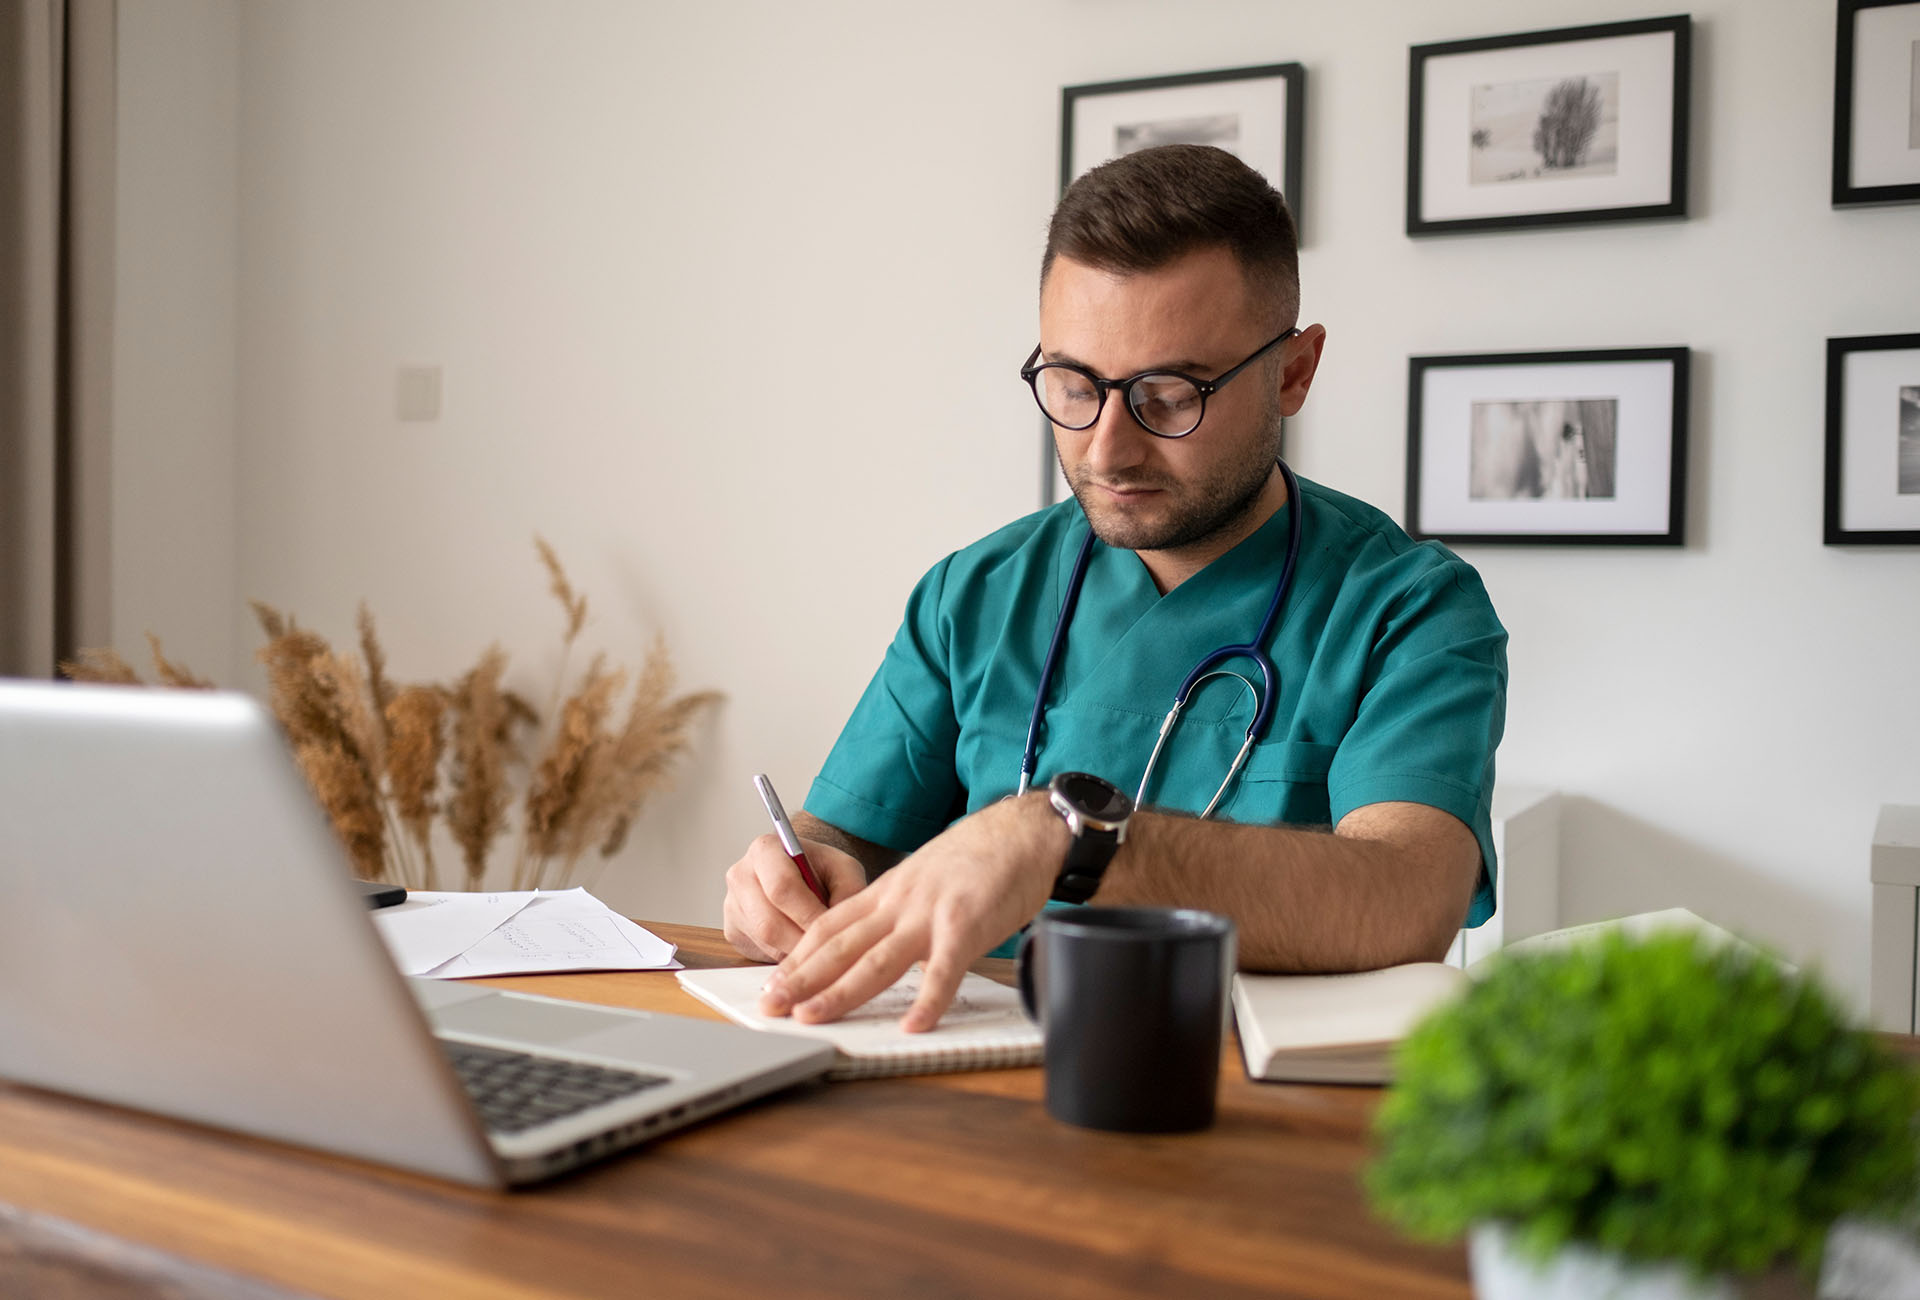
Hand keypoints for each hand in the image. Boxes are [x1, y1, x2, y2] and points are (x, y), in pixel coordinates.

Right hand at [722, 834, 867, 962]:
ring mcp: (732, 904)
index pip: (781, 887)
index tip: (831, 930)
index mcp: (765, 850)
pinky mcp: (732, 930)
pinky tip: (803, 948)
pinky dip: (785, 956)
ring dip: (796, 951)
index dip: (808, 913)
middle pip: (768, 921)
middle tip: (828, 950)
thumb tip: (844, 923)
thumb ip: (849, 890)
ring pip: (765, 941)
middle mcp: (741, 875)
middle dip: (802, 940)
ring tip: (820, 949)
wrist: (802, 874)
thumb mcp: (844, 870)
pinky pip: (759, 951)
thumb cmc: (822, 870)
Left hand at [758, 795, 1065, 1031]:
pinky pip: (944, 970)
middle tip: (769, 1006)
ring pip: (876, 960)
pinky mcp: (967, 925)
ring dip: (840, 992)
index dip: (798, 956)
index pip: (829, 926)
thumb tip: (882, 948)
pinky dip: (928, 1000)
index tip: (774, 982)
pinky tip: (914, 1025)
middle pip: (840, 945)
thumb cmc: (979, 857)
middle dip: (800, 979)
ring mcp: (931, 913)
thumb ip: (901, 912)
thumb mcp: (924, 878)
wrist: (1022, 830)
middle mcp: (900, 902)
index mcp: (888, 892)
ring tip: (811, 1018)